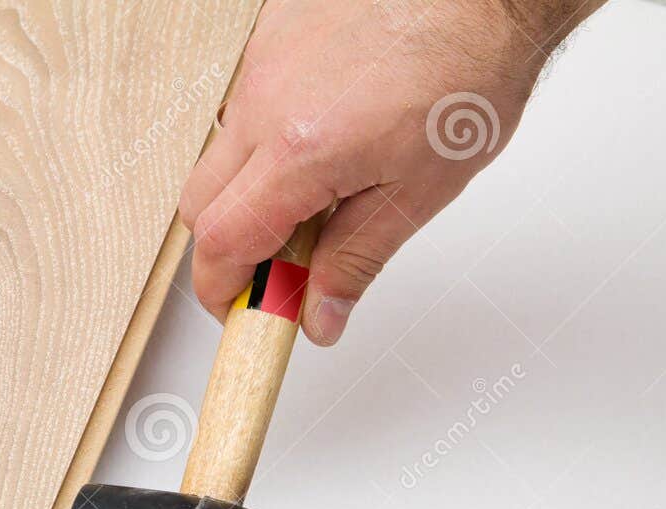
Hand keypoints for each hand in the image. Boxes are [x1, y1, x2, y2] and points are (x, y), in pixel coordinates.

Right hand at [181, 0, 599, 342]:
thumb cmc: (466, 70)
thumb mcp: (417, 192)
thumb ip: (355, 261)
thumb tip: (319, 316)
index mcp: (299, 152)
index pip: (221, 245)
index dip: (225, 291)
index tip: (246, 311)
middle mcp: (264, 102)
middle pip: (199, 205)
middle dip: (229, 247)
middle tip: (280, 266)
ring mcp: (260, 63)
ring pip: (221, 154)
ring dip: (250, 188)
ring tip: (318, 193)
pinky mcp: (269, 36)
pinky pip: (245, 105)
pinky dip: (267, 137)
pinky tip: (322, 134)